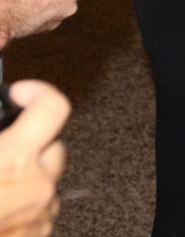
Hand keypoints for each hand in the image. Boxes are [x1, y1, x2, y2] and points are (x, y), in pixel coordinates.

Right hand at [0, 80, 68, 236]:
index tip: (21, 93)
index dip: (37, 93)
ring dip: (29, 176)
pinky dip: (25, 204)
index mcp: (13, 161)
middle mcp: (36, 188)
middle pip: (54, 146)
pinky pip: (40, 210)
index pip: (53, 107)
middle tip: (3, 147)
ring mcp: (37, 217)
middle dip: (32, 143)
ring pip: (48, 180)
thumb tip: (0, 126)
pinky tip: (0, 205)